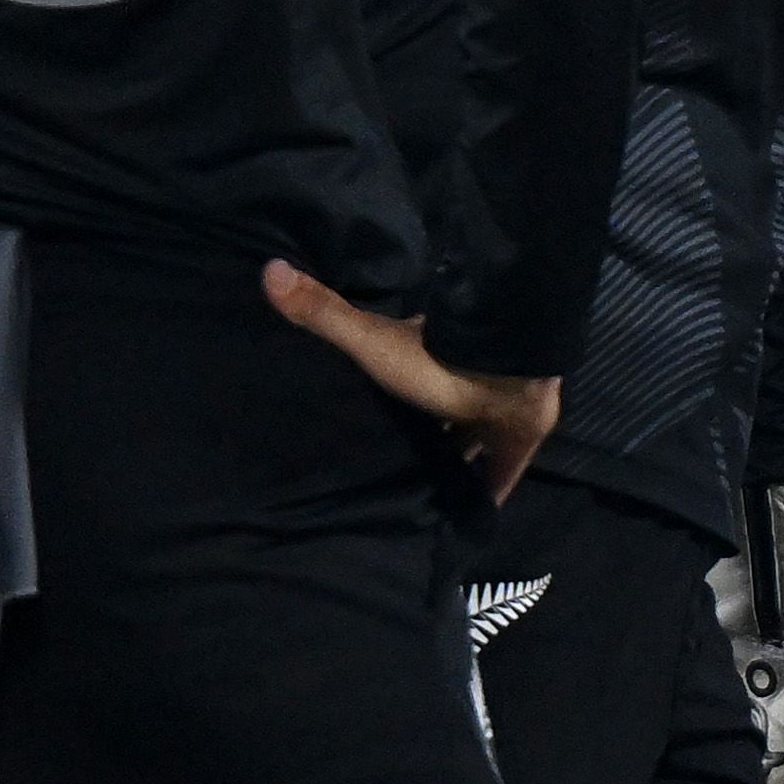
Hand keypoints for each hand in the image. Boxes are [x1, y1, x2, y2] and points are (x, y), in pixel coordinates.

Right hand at [261, 259, 558, 501]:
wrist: (510, 371)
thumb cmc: (438, 360)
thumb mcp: (370, 340)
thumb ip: (325, 312)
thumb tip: (267, 267)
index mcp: (433, 358)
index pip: (408, 375)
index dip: (393, 394)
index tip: (371, 416)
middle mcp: (465, 384)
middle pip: (440, 412)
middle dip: (423, 436)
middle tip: (392, 470)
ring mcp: (495, 415)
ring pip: (470, 443)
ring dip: (453, 464)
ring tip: (422, 498)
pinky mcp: (516, 444)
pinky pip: (498, 475)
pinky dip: (485, 493)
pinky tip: (469, 516)